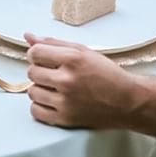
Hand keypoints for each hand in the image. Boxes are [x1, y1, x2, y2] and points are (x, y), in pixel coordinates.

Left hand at [24, 33, 145, 128]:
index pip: (34, 53)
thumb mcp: (83, 52)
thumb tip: (28, 37)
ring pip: (32, 92)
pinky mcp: (65, 119)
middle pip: (31, 72)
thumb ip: (54, 43)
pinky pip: (36, 111)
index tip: (42, 58)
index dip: (36, 54)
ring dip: (40, 89)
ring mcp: (65, 101)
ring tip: (55, 88)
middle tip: (54, 73)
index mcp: (72, 59)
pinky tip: (52, 101)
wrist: (127, 101)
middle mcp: (67, 80)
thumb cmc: (107, 75)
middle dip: (40, 71)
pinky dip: (40, 106)